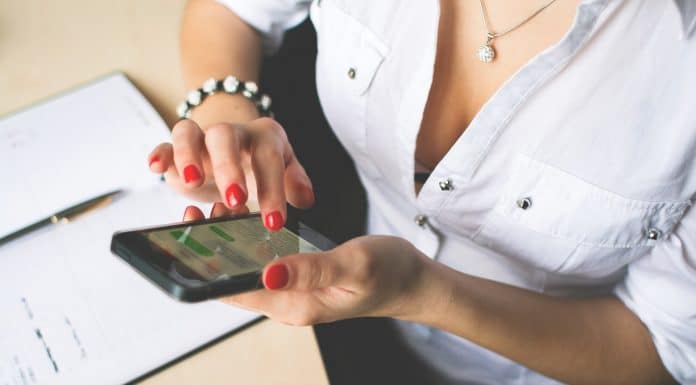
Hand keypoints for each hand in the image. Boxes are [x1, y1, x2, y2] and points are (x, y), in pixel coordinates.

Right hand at [148, 117, 314, 229]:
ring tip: (192, 181)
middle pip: (226, 138)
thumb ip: (294, 183)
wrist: (237, 148)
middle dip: (229, 169)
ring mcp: (201, 139)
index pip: (269, 158)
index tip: (274, 222)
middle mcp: (232, 133)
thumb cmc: (262, 164)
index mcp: (265, 137)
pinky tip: (156, 167)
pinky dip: (160, 153)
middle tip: (235, 200)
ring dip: (189, 155)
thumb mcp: (285, 172)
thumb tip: (305, 199)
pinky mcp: (177, 150)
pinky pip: (165, 144)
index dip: (272, 189)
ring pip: (189, 133)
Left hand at [182, 205, 433, 324]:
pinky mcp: (301, 280)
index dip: (210, 266)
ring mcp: (295, 293)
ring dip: (230, 244)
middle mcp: (290, 303)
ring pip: (250, 270)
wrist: (413, 281)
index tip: (191, 236)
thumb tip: (267, 274)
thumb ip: (311, 270)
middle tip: (199, 212)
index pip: (239, 291)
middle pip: (237, 281)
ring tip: (218, 208)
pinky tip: (245, 220)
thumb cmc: (390, 273)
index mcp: (298, 305)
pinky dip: (251, 243)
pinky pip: (266, 264)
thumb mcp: (354, 265)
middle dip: (213, 251)